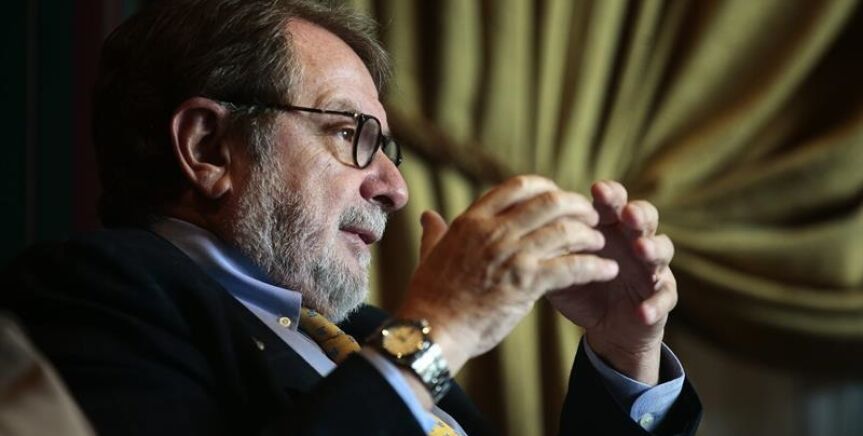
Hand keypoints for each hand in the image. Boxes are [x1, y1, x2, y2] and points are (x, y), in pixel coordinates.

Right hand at [397, 176, 618, 374]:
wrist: (432, 330)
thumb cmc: (429, 298)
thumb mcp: (430, 255)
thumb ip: (435, 232)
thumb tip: (428, 215)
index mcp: (472, 220)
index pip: (517, 187)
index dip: (545, 187)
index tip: (557, 195)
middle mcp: (494, 231)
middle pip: (549, 202)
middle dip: (576, 205)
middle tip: (590, 216)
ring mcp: (511, 255)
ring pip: (565, 231)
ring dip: (589, 235)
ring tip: (601, 242)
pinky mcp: (526, 283)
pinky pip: (571, 267)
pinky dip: (595, 266)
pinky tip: (607, 269)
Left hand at [546, 180, 676, 384]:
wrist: (605, 325)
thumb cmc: (581, 286)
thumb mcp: (562, 266)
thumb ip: (552, 248)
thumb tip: (531, 230)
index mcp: (610, 227)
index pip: (614, 202)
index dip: (610, 195)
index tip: (597, 190)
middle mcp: (635, 240)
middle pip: (645, 217)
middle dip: (638, 213)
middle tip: (628, 214)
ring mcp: (652, 265)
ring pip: (663, 249)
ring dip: (654, 248)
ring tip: (641, 250)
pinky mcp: (662, 294)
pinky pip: (664, 296)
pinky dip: (655, 304)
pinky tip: (642, 311)